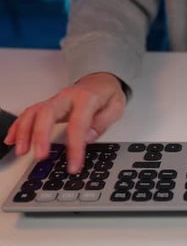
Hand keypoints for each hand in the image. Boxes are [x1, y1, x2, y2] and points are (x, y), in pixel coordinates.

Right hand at [3, 73, 126, 173]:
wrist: (101, 80)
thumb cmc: (108, 94)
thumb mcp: (116, 107)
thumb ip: (103, 122)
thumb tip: (88, 138)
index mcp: (86, 98)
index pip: (78, 124)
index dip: (75, 146)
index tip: (74, 165)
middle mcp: (66, 97)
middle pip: (47, 113)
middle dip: (41, 135)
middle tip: (40, 156)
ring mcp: (55, 100)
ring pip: (34, 112)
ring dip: (25, 132)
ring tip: (22, 151)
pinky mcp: (48, 105)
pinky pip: (29, 113)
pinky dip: (19, 126)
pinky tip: (12, 140)